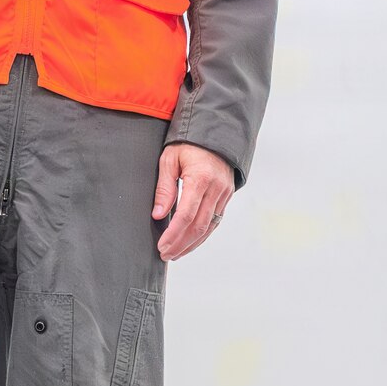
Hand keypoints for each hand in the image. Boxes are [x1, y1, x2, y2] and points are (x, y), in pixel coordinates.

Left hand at [152, 142, 234, 261]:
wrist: (215, 131)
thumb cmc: (189, 143)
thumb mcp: (170, 159)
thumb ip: (165, 188)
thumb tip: (159, 215)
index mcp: (200, 178)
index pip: (186, 215)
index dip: (173, 234)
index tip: (162, 245)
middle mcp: (216, 188)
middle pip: (199, 226)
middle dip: (181, 244)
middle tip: (166, 254)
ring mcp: (224, 193)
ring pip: (209, 227)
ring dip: (192, 244)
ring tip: (176, 253)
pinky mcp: (227, 195)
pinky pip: (216, 220)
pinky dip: (203, 234)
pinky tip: (191, 242)